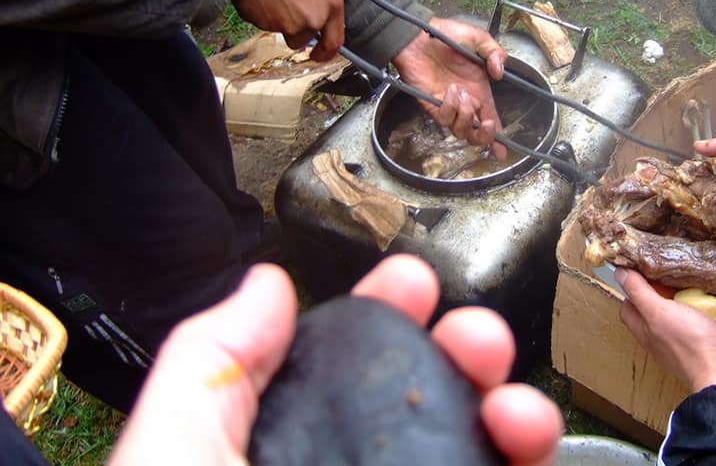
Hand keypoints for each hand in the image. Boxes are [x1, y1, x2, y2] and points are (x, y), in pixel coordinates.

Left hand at [108, 257, 562, 465]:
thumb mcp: (172, 454)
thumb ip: (214, 363)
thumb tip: (265, 284)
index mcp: (285, 460)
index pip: (342, 374)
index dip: (383, 318)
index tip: (412, 282)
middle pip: (423, 409)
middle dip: (462, 355)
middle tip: (476, 336)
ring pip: (475, 458)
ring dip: (511, 414)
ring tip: (518, 406)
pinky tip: (528, 449)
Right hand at [233, 0, 344, 60]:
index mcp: (331, 1)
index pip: (335, 39)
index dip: (327, 51)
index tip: (321, 53)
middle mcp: (312, 18)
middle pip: (306, 37)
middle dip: (298, 30)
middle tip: (289, 16)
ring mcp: (287, 24)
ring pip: (284, 31)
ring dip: (279, 20)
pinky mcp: (263, 25)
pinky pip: (264, 23)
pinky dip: (261, 13)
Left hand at [392, 18, 508, 159]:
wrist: (418, 35)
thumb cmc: (445, 35)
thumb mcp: (478, 38)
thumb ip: (495, 52)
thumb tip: (500, 73)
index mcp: (479, 90)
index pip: (490, 119)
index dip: (497, 137)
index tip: (503, 150)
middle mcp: (465, 102)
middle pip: (476, 135)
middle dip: (485, 136)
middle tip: (486, 123)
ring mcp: (448, 105)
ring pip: (461, 131)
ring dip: (467, 116)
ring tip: (463, 95)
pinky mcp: (432, 105)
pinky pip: (444, 119)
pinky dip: (450, 108)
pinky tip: (449, 90)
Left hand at [616, 268, 715, 398]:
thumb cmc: (691, 343)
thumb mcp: (659, 311)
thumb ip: (640, 293)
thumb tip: (620, 274)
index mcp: (645, 331)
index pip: (629, 308)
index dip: (631, 289)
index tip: (641, 270)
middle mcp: (660, 339)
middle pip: (650, 311)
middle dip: (655, 292)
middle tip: (665, 275)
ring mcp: (681, 343)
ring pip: (673, 317)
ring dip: (678, 301)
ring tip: (685, 284)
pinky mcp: (702, 344)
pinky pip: (695, 324)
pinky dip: (698, 311)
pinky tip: (706, 302)